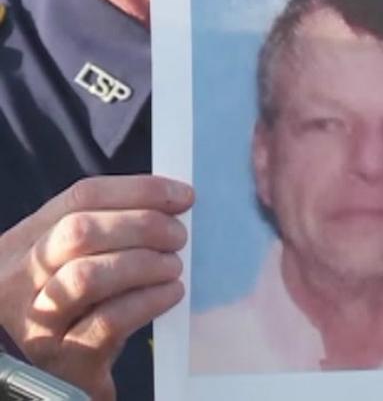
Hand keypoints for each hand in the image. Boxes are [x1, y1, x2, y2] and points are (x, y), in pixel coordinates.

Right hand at [0, 175, 191, 400]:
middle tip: (178, 236)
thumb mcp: (83, 261)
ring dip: (144, 264)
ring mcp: (36, 320)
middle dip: (141, 225)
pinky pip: (110, 320)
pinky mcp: (63, 357)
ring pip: (87, 276)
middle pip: (78, 231)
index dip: (138, 190)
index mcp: (23, 243)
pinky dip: (149, 300)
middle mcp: (18, 279)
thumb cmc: (82, 308)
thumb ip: (115, 228)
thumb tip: (176, 201)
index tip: (182, 195)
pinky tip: (171, 294)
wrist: (67, 374)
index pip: (80, 197)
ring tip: (173, 267)